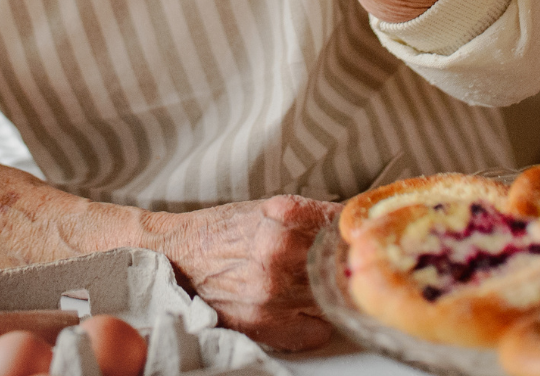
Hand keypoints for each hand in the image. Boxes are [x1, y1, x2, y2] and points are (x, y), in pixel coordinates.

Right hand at [155, 195, 340, 350]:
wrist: (177, 258)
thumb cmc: (223, 232)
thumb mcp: (268, 209)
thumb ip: (312, 218)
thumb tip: (355, 226)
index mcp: (283, 215)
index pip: (345, 227)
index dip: (356, 234)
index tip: (363, 238)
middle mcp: (280, 251)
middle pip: (344, 265)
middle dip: (348, 266)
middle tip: (348, 265)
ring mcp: (273, 291)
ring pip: (336, 299)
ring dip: (332, 294)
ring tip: (316, 285)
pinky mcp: (266, 323)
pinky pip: (319, 330)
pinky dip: (315, 322)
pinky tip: (299, 307)